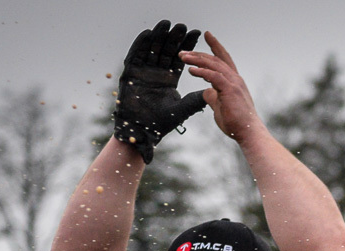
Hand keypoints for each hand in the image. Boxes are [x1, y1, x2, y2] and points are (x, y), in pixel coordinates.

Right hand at [114, 20, 206, 163]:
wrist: (142, 130)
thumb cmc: (161, 123)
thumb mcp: (182, 109)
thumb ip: (195, 100)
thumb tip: (212, 92)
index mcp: (169, 79)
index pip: (180, 59)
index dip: (187, 46)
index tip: (196, 34)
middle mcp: (156, 73)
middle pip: (166, 51)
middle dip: (174, 38)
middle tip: (182, 26)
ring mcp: (143, 72)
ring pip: (152, 50)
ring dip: (159, 36)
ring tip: (167, 24)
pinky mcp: (131, 73)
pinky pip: (136, 55)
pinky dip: (141, 44)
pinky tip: (148, 34)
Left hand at [181, 32, 261, 144]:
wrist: (248, 133)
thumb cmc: (237, 123)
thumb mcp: (220, 107)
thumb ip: (213, 97)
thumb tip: (206, 91)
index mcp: (234, 81)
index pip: (224, 59)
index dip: (215, 46)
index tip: (207, 35)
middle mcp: (235, 79)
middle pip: (216, 59)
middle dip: (199, 53)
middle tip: (183, 52)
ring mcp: (234, 83)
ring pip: (213, 65)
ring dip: (196, 59)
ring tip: (183, 57)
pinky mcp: (230, 90)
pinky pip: (214, 76)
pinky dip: (202, 71)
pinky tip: (191, 70)